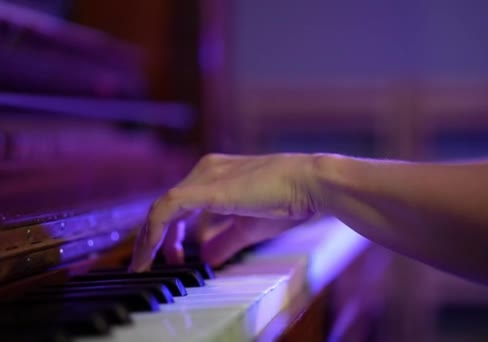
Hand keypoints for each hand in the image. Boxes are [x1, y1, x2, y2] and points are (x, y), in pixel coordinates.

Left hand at [129, 153, 322, 271]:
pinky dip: (155, 233)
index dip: (170, 232)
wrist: (308, 182)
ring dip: (148, 238)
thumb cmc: (288, 200)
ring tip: (143, 264)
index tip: (171, 257)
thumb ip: (225, 240)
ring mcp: (205, 176)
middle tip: (148, 264)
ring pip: (162, 207)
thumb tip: (207, 257)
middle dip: (154, 237)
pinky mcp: (206, 188)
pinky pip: (167, 209)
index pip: (180, 203)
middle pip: (167, 205)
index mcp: (217, 174)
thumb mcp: (249, 226)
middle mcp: (207, 170)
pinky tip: (151, 253)